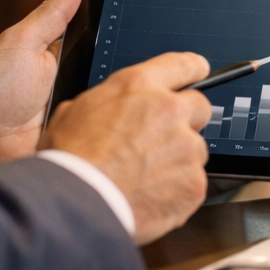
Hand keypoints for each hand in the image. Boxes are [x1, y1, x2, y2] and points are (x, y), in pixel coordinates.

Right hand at [43, 51, 210, 243]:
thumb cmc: (70, 160)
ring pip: (195, 150)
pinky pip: (193, 183)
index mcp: (139, 85)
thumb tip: (111, 109)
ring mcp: (186, 147)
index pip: (183, 64)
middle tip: (161, 141)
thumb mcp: (75, 110)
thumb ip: (108, 102)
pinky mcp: (193, 183)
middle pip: (199, 107)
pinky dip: (177, 191)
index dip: (193, 68)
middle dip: (186, 121)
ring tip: (145, 177)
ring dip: (178, 160)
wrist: (77, 204)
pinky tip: (150, 197)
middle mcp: (169, 110)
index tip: (199, 71)